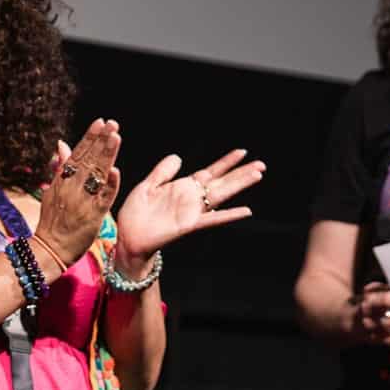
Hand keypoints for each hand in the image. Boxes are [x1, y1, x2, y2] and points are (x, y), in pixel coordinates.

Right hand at [36, 118, 121, 266]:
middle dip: (101, 141)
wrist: (49, 248)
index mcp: (63, 180)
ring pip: (97, 174)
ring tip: (116, 137)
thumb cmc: (53, 220)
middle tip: (112, 123)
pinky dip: (110, 185)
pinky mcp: (93, 216)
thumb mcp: (53, 190)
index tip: (100, 122)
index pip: (78, 154)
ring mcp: (83, 201)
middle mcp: (72, 187)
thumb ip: (61, 168)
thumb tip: (62, 144)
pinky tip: (115, 171)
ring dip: (106, 155)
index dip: (89, 138)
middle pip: (89, 160)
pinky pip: (103, 198)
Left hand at [113, 148, 263, 264]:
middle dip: (240, 173)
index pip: (210, 172)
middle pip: (221, 182)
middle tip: (261, 164)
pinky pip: (212, 219)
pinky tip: (246, 211)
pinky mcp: (188, 225)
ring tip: (257, 176)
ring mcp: (192, 211)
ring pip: (221, 195)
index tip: (242, 152)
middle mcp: (191, 198)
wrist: (128, 237)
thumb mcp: (147, 186)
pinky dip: (229, 215)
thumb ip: (163, 172)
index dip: (225, 162)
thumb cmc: (135, 214)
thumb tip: (178, 157)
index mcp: (182, 187)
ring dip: (239, 186)